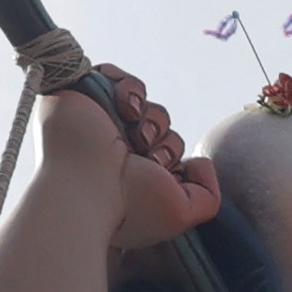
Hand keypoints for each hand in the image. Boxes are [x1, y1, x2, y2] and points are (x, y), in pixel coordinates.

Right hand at [67, 67, 221, 252]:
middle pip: (160, 127)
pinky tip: (125, 111)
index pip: (167, 152)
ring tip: (134, 139)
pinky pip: (117, 77)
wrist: (86, 187)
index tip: (161, 173)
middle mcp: (115, 150)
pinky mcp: (83, 96)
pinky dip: (130, 90)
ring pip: (145, 105)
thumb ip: (208, 195)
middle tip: (147, 157)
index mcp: (134, 175)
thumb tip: (199, 162)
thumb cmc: (130, 203)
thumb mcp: (182, 214)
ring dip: (150, 120)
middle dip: (164, 141)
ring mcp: (99, 123)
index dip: (172, 159)